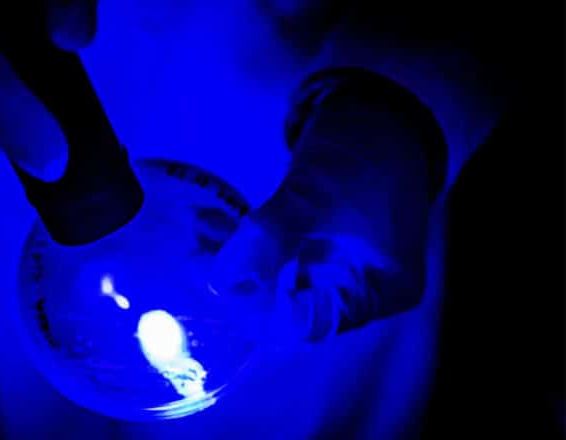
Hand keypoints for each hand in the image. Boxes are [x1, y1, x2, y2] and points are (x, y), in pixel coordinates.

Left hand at [211, 67, 441, 343]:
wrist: (378, 110)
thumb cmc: (362, 151)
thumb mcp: (315, 194)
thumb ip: (269, 238)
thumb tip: (219, 282)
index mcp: (380, 290)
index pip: (307, 324)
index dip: (256, 309)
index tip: (215, 283)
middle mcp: (360, 290)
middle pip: (285, 305)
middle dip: (236, 281)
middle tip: (193, 257)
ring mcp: (337, 269)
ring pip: (271, 280)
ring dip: (231, 257)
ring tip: (199, 227)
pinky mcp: (315, 249)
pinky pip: (272, 256)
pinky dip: (243, 241)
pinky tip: (210, 221)